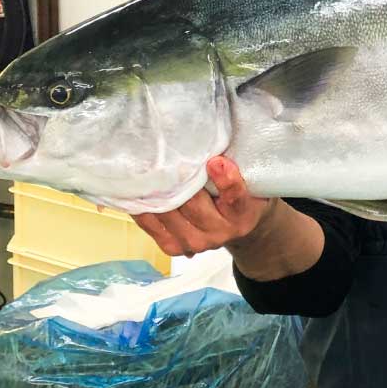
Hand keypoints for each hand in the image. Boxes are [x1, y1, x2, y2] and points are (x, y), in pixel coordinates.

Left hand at [132, 155, 275, 257]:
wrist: (237, 227)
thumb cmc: (240, 193)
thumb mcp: (248, 178)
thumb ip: (234, 164)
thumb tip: (207, 140)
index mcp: (243, 213)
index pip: (235, 197)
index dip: (225, 180)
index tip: (216, 161)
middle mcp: (220, 232)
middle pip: (194, 203)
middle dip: (180, 178)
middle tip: (166, 153)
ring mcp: (195, 242)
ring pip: (169, 212)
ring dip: (157, 190)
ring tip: (147, 167)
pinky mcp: (174, 247)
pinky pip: (151, 224)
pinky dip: (143, 205)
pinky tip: (138, 189)